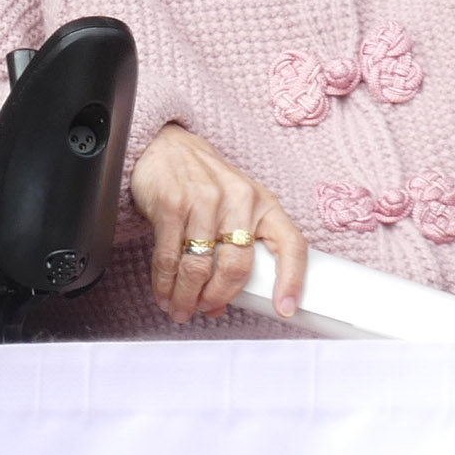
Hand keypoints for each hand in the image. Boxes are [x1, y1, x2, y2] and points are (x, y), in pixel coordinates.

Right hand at [129, 122, 307, 323]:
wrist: (165, 144)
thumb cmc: (204, 181)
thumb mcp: (236, 204)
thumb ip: (236, 248)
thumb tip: (220, 302)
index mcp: (264, 203)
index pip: (291, 244)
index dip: (292, 280)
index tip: (285, 309)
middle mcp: (239, 199)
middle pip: (237, 265)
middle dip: (219, 296)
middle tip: (206, 309)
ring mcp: (204, 200)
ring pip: (200, 265)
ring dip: (187, 295)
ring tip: (179, 308)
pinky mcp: (172, 203)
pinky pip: (170, 255)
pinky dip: (165, 281)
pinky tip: (163, 291)